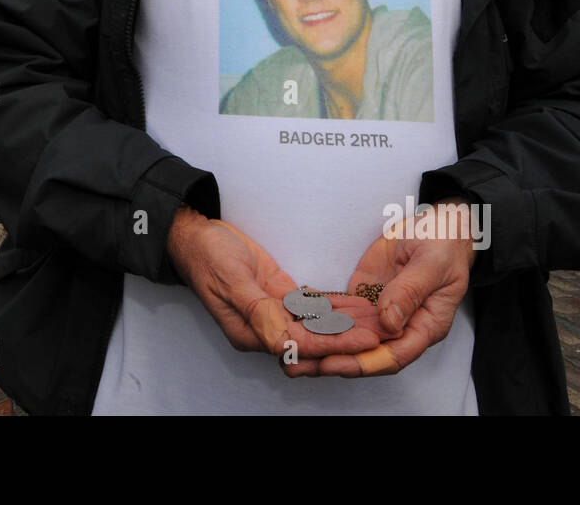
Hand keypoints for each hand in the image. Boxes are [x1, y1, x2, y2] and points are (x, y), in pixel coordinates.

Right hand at [166, 209, 395, 374]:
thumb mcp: (231, 281)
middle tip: (383, 331)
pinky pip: (311, 306)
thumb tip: (283, 342)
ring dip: (346, 323)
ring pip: (316, 324)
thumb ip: (257, 312)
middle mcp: (264, 327)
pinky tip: (357, 305)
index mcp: (250, 332)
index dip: (335, 344)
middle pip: (314, 340)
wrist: (195, 233)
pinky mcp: (278, 294)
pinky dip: (333, 307)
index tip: (365, 341)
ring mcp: (273, 311)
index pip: (301, 345)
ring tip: (379, 318)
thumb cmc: (206, 255)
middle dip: (349, 338)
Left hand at [310, 199, 476, 377]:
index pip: (393, 355)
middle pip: (364, 350)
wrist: (438, 222)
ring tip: (286, 343)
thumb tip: (389, 322)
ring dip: (319, 338)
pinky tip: (296, 310)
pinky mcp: (365, 294)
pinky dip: (319, 311)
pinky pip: (340, 308)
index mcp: (425, 325)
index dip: (362, 363)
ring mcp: (380, 310)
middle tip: (296, 361)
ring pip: (348, 333)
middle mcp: (401, 325)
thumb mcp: (432, 263)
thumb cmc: (445, 242)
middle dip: (330, 357)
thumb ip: (410, 291)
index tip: (332, 363)